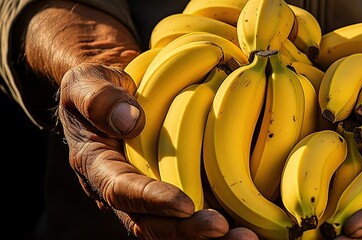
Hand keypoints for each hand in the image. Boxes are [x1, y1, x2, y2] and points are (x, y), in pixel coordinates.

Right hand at [57, 63, 258, 239]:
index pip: (122, 190)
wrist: (112, 98)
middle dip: (187, 232)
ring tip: (246, 236)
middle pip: (151, 223)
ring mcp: (147, 196)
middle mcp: (122, 191)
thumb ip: (98, 98)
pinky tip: (249, 224)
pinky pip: (189, 216)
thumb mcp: (86, 81)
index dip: (153, 200)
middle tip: (223, 230)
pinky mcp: (168, 193)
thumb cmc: (100, 89)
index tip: (186, 205)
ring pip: (174, 228)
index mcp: (98, 166)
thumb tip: (131, 122)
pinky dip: (218, 224)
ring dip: (208, 236)